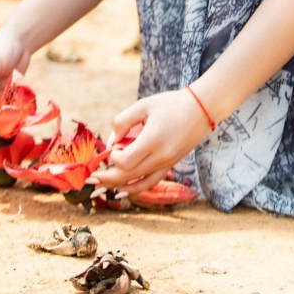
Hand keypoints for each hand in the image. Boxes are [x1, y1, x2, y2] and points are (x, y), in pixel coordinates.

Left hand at [93, 88, 212, 195]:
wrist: (202, 109)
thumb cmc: (171, 103)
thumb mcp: (144, 105)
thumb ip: (124, 122)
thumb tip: (111, 142)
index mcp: (154, 140)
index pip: (127, 161)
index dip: (114, 158)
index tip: (113, 148)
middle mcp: (161, 156)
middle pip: (129, 176)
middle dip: (108, 178)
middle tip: (91, 178)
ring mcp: (168, 163)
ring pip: (139, 183)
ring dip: (119, 185)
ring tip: (102, 185)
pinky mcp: (171, 165)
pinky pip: (151, 182)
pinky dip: (136, 188)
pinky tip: (123, 190)